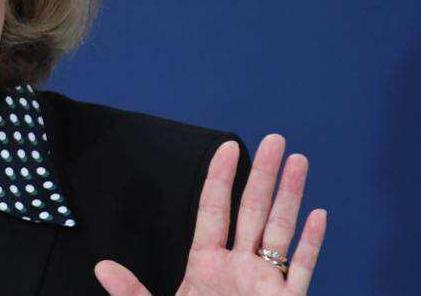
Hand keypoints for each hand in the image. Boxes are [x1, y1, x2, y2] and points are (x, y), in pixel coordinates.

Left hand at [94, 134, 326, 295]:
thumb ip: (131, 292)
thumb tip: (101, 268)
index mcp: (207, 265)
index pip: (214, 211)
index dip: (220, 178)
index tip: (228, 147)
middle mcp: (238, 268)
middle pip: (252, 211)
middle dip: (264, 174)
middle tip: (274, 139)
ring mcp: (264, 284)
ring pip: (281, 231)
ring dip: (291, 196)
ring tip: (299, 161)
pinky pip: (301, 270)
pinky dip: (311, 244)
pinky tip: (319, 215)